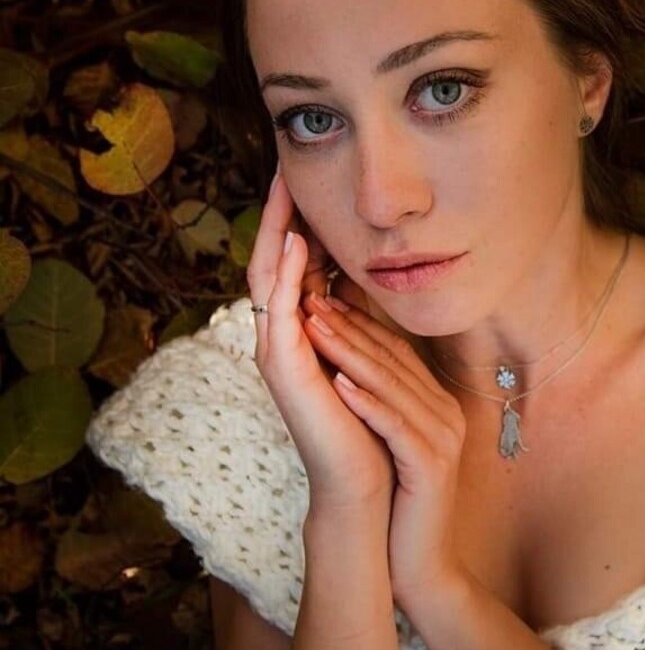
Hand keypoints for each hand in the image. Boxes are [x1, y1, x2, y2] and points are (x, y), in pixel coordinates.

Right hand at [246, 162, 395, 514]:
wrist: (369, 480)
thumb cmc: (372, 421)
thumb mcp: (369, 356)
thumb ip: (359, 321)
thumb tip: (367, 278)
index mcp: (303, 335)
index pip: (293, 266)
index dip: (297, 223)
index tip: (305, 180)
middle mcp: (283, 340)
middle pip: (272, 264)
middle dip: (279, 217)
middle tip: (284, 169)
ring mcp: (279, 355)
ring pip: (267, 281)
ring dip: (275, 235)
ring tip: (283, 190)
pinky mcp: (285, 373)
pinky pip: (279, 313)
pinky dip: (285, 278)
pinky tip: (297, 245)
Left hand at [296, 291, 469, 612]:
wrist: (418, 566)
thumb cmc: (396, 504)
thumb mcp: (388, 443)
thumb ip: (379, 402)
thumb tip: (343, 362)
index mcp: (437, 403)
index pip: (395, 351)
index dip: (356, 322)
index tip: (317, 297)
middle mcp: (446, 413)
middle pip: (392, 360)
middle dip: (347, 326)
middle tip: (308, 298)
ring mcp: (443, 438)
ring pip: (391, 385)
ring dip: (349, 352)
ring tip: (312, 326)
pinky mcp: (431, 465)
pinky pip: (395, 425)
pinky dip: (366, 402)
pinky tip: (336, 382)